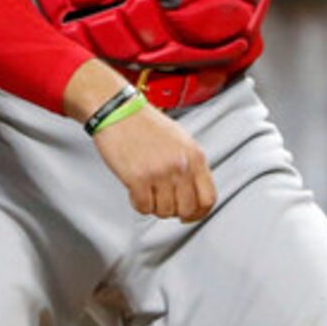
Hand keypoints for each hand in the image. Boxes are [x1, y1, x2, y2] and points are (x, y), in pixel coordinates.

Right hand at [91, 100, 216, 223]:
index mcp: (194, 156)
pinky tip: (135, 190)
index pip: (208, 198)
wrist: (118, 110)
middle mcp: (180, 166)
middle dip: (175, 212)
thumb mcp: (180, 140)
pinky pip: (144, 207)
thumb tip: (194, 192)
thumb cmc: (144, 124)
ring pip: (165, 212)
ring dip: (154, 206)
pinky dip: (138, 203)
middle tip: (165, 204)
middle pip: (187, 209)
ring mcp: (159, 173)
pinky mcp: (137, 179)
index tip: (190, 215)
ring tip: (147, 191)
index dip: (199, 212)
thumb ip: (190, 165)